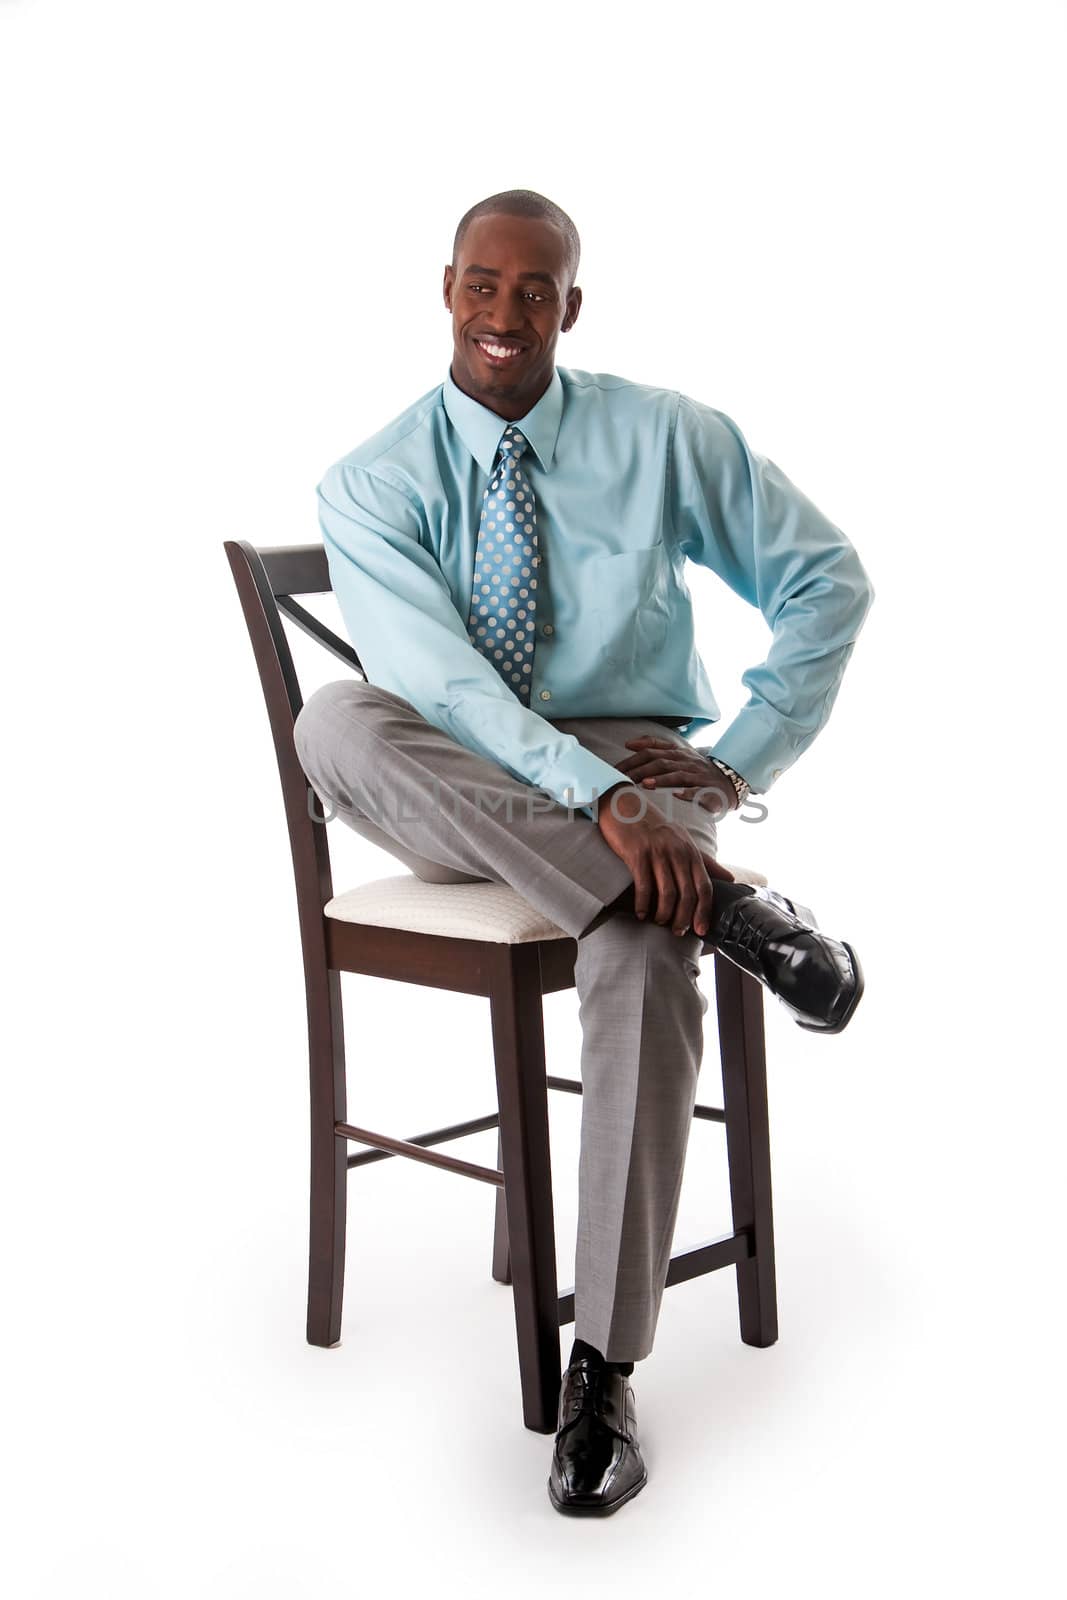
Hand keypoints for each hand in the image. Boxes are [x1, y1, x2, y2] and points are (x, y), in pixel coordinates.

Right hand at [595, 783, 735, 937]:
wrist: (625, 806)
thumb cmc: (655, 827)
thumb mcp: (684, 841)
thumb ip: (706, 862)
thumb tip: (731, 879)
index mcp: (691, 852)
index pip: (704, 887)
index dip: (704, 911)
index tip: (701, 930)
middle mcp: (678, 852)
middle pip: (687, 894)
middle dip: (683, 918)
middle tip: (677, 932)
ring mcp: (658, 853)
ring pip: (667, 894)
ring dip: (663, 914)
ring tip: (658, 922)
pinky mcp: (638, 854)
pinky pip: (644, 886)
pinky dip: (643, 904)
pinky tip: (641, 913)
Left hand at [614, 735, 737, 815]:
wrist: (727, 781)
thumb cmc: (695, 769)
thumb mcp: (677, 754)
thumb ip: (655, 746)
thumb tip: (628, 744)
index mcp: (677, 752)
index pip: (652, 750)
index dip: (633, 757)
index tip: (617, 767)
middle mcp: (686, 761)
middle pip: (660, 762)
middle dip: (640, 770)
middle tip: (623, 779)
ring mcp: (698, 775)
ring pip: (678, 775)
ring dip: (661, 779)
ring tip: (645, 784)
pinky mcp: (708, 789)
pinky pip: (698, 790)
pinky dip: (687, 793)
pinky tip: (676, 795)